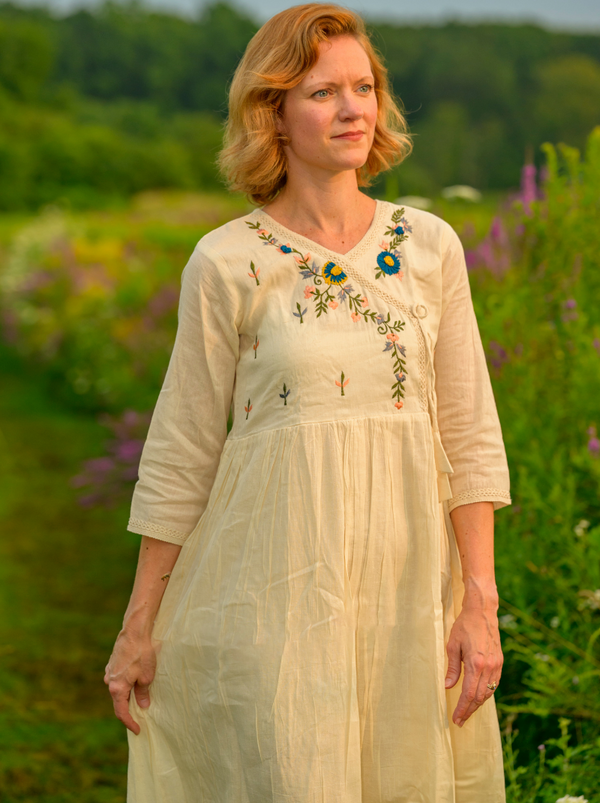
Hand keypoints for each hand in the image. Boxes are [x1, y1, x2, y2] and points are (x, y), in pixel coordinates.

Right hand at [104, 629, 156, 734]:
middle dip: (129, 710)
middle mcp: (109, 681)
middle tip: (139, 717)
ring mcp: (110, 671)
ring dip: (127, 695)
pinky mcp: (113, 663)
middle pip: (118, 701)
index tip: (138, 730)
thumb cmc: (142, 654)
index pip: (121, 712)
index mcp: (117, 688)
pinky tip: (134, 681)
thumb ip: (143, 693)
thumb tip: (143, 706)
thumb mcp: (147, 677)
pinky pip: (118, 678)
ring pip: (118, 688)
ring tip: (139, 699)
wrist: (134, 631)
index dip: (130, 723)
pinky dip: (125, 683)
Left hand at [444, 605, 502, 726]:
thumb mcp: (453, 645)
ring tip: (467, 711)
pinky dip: (486, 693)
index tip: (456, 719)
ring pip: (489, 692)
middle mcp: (489, 667)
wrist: (482, 611)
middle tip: (460, 720)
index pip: (469, 694)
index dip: (462, 709)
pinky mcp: (499, 661)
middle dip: (469, 710)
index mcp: (476, 663)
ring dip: (478, 704)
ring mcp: (496, 665)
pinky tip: (478, 697)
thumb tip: (448, 687)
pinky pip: (494, 683)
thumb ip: (452, 668)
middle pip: (480, 697)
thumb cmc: (464, 626)